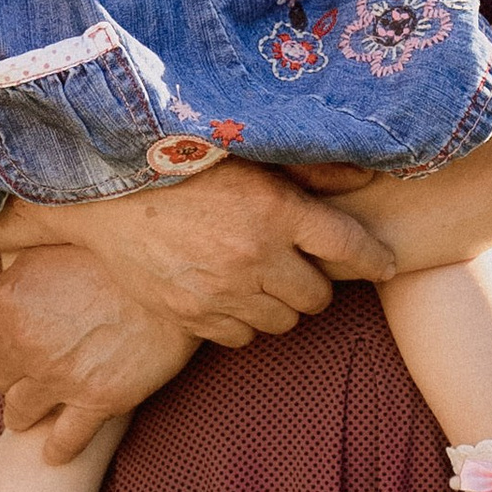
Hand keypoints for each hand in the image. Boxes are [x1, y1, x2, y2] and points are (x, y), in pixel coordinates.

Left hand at [0, 250, 199, 460]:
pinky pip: (65, 440)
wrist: (178, 274)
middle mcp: (25, 342)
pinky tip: (54, 454)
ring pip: (20, 411)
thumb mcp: (54, 240)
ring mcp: (60, 376)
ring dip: (22, 415)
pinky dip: (57, 450)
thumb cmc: (116, 250)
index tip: (4, 346)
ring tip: (27, 418)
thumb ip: (19, 258)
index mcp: (8, 299)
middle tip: (28, 375)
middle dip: (12, 376)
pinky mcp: (98, 401)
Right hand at [27, 166, 393, 342]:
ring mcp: (222, 290)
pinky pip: (241, 338)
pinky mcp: (191, 315)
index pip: (349, 246)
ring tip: (261, 279)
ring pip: (282, 322)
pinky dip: (243, 322)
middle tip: (300, 266)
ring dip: (280, 305)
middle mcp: (254, 255)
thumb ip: (311, 170)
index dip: (375, 259)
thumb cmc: (182, 163)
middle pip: (318, 296)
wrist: (105, 191)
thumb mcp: (250, 153)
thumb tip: (368, 176)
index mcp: (275, 209)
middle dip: (315, 283)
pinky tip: (230, 295)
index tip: (386, 265)